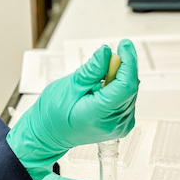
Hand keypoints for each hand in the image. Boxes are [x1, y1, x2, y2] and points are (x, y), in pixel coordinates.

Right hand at [7, 39, 138, 179]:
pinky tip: (101, 89)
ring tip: (95, 82)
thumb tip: (106, 53)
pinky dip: (117, 88)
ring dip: (118, 79)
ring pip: (130, 92)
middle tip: (104, 59)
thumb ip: (92, 70)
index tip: (124, 45)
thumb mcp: (69, 87)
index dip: (128, 62)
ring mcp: (120, 126)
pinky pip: (127, 99)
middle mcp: (114, 124)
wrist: (49, 134)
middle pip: (130, 87)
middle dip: (121, 68)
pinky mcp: (122, 124)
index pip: (125, 86)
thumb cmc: (53, 115)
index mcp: (98, 116)